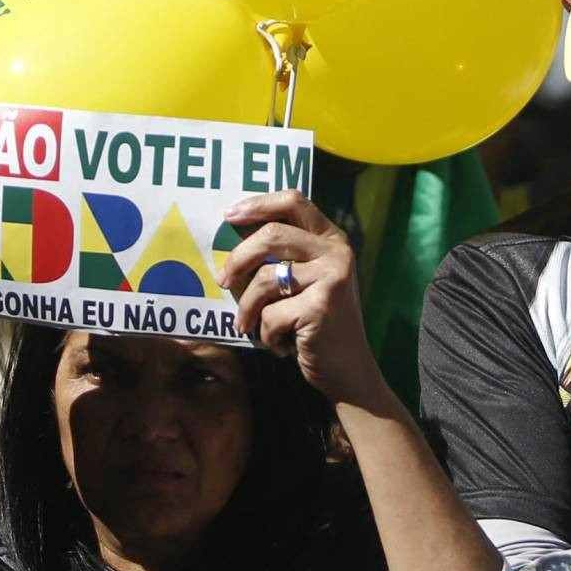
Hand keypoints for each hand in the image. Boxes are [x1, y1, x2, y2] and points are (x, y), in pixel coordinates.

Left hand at [219, 192, 384, 411]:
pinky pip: (270, 314)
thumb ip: (284, 256)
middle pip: (271, 235)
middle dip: (238, 259)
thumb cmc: (316, 324)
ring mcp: (332, 277)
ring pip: (265, 279)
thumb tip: (232, 237)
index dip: (258, 204)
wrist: (347, 369)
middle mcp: (336, 252)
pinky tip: (280, 344)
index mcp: (332, 238)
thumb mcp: (307, 281)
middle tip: (222, 281)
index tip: (229, 216)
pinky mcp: (321, 306)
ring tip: (249, 325)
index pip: (294, 201)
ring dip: (248, 308)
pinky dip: (265, 334)